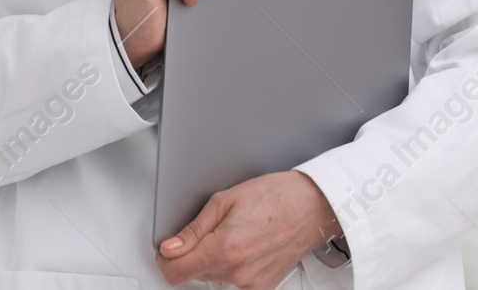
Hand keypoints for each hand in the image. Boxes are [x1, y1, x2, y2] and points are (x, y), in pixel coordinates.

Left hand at [155, 171, 341, 288]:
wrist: (312, 206)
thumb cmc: (275, 196)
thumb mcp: (224, 200)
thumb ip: (193, 230)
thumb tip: (170, 247)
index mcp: (224, 249)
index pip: (176, 273)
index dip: (166, 260)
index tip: (168, 249)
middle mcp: (237, 273)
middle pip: (194, 274)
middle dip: (193, 254)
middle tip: (211, 229)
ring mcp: (251, 284)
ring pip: (214, 278)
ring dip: (214, 260)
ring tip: (234, 234)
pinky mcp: (263, 287)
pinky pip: (234, 282)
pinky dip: (232, 266)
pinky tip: (246, 245)